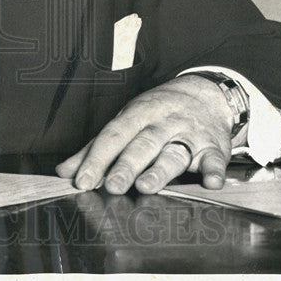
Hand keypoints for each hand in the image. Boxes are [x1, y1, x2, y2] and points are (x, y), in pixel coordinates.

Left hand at [56, 75, 233, 194]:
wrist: (204, 93)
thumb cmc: (157, 112)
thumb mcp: (126, 121)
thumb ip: (96, 148)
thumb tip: (64, 171)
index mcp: (137, 114)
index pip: (113, 136)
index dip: (96, 159)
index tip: (82, 181)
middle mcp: (162, 123)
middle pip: (142, 144)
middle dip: (126, 165)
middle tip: (112, 186)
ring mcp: (189, 134)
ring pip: (173, 152)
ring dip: (160, 170)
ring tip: (146, 187)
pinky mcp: (213, 146)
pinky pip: (215, 158)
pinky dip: (214, 170)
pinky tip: (210, 182)